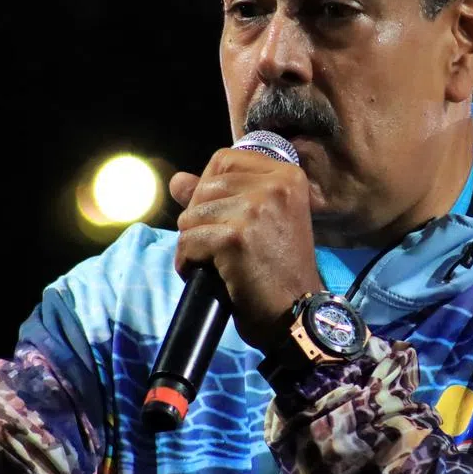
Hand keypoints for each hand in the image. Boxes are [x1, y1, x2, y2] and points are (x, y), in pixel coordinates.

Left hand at [170, 148, 322, 352]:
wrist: (296, 314)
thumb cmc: (280, 270)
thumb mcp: (260, 222)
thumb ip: (220, 196)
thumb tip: (176, 180)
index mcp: (287, 176)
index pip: (225, 160)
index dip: (210, 187)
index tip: (221, 216)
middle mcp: (274, 185)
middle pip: (206, 187)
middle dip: (200, 218)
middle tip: (219, 247)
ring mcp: (255, 209)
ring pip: (191, 214)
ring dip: (193, 242)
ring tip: (215, 263)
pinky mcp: (235, 237)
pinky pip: (188, 241)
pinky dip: (188, 262)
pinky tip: (205, 274)